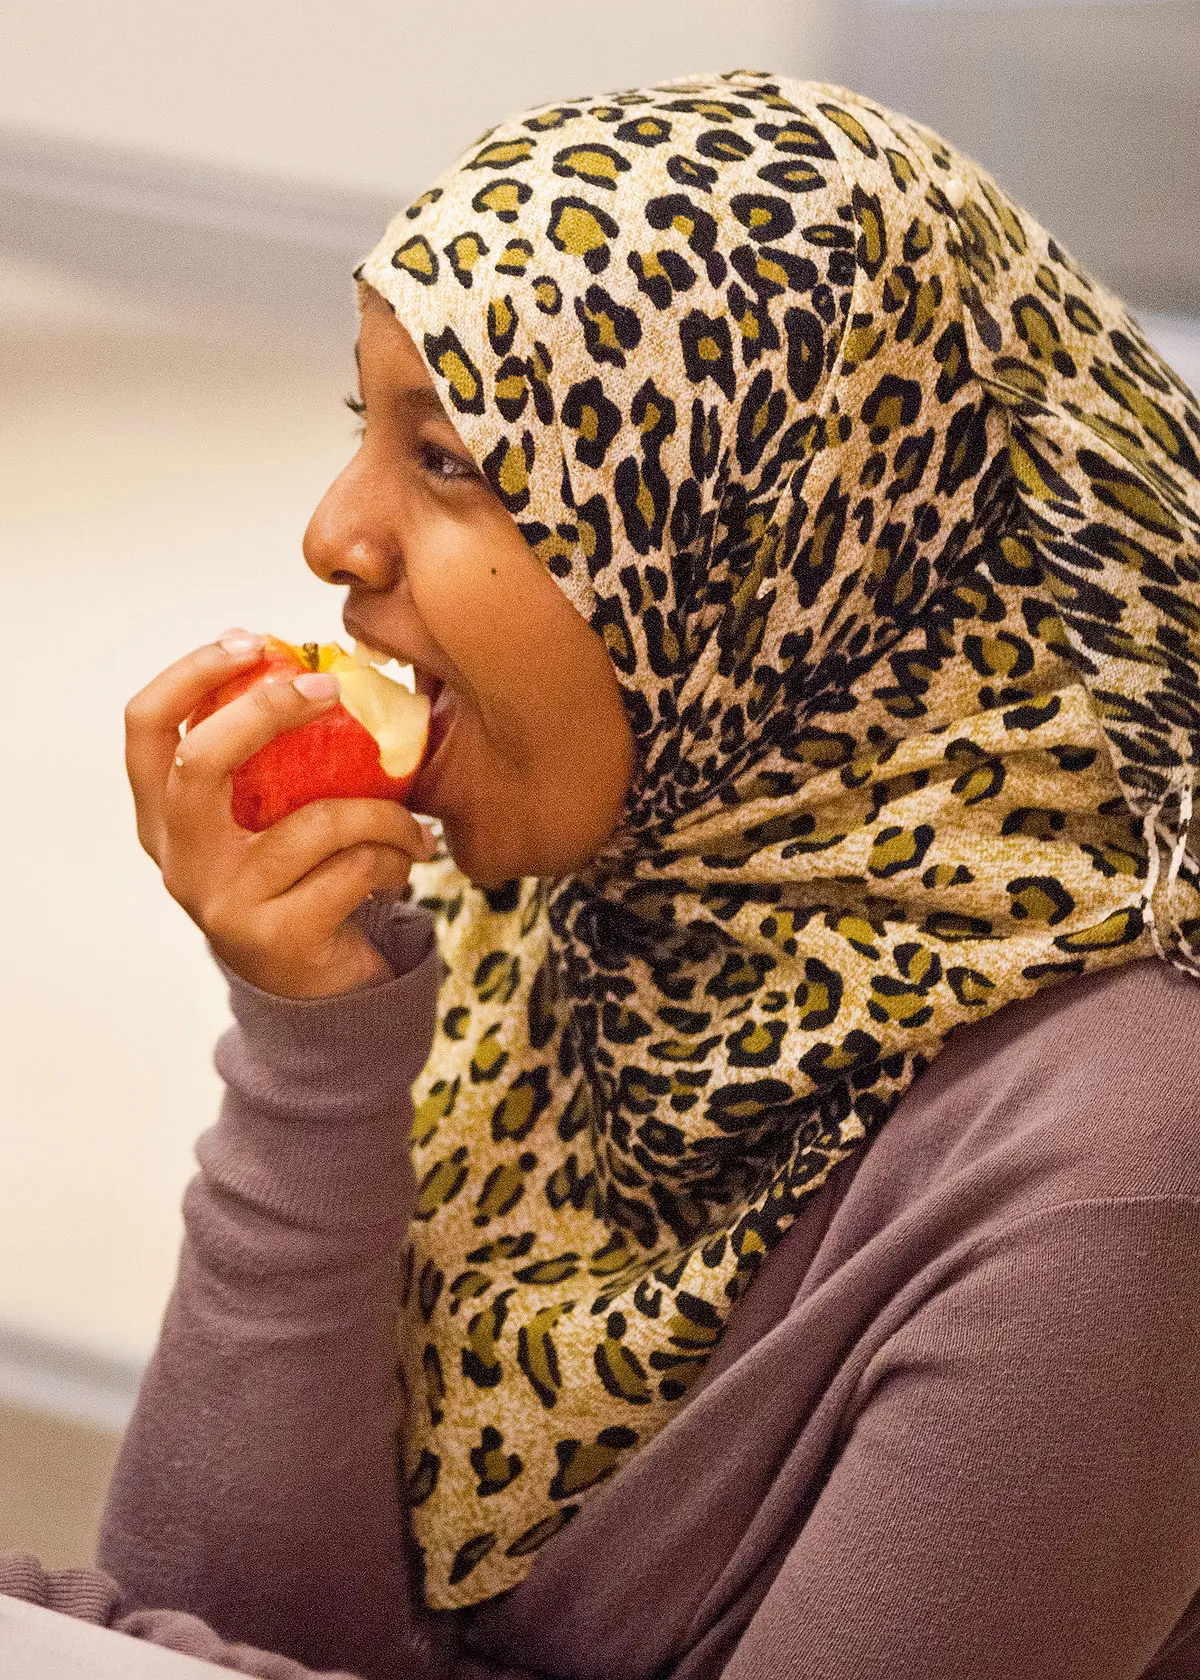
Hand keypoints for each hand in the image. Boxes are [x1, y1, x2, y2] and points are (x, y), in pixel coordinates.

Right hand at [125, 630, 437, 998]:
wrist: (318, 994)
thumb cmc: (298, 884)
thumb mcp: (267, 822)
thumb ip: (270, 764)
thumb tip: (320, 670)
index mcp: (165, 819)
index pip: (146, 727)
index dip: (191, 673)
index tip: (254, 640)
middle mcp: (180, 861)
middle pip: (200, 761)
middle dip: (267, 709)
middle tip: (330, 689)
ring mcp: (222, 903)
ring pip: (312, 821)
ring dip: (381, 812)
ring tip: (412, 823)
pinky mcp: (275, 938)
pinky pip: (352, 868)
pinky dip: (394, 856)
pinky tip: (406, 863)